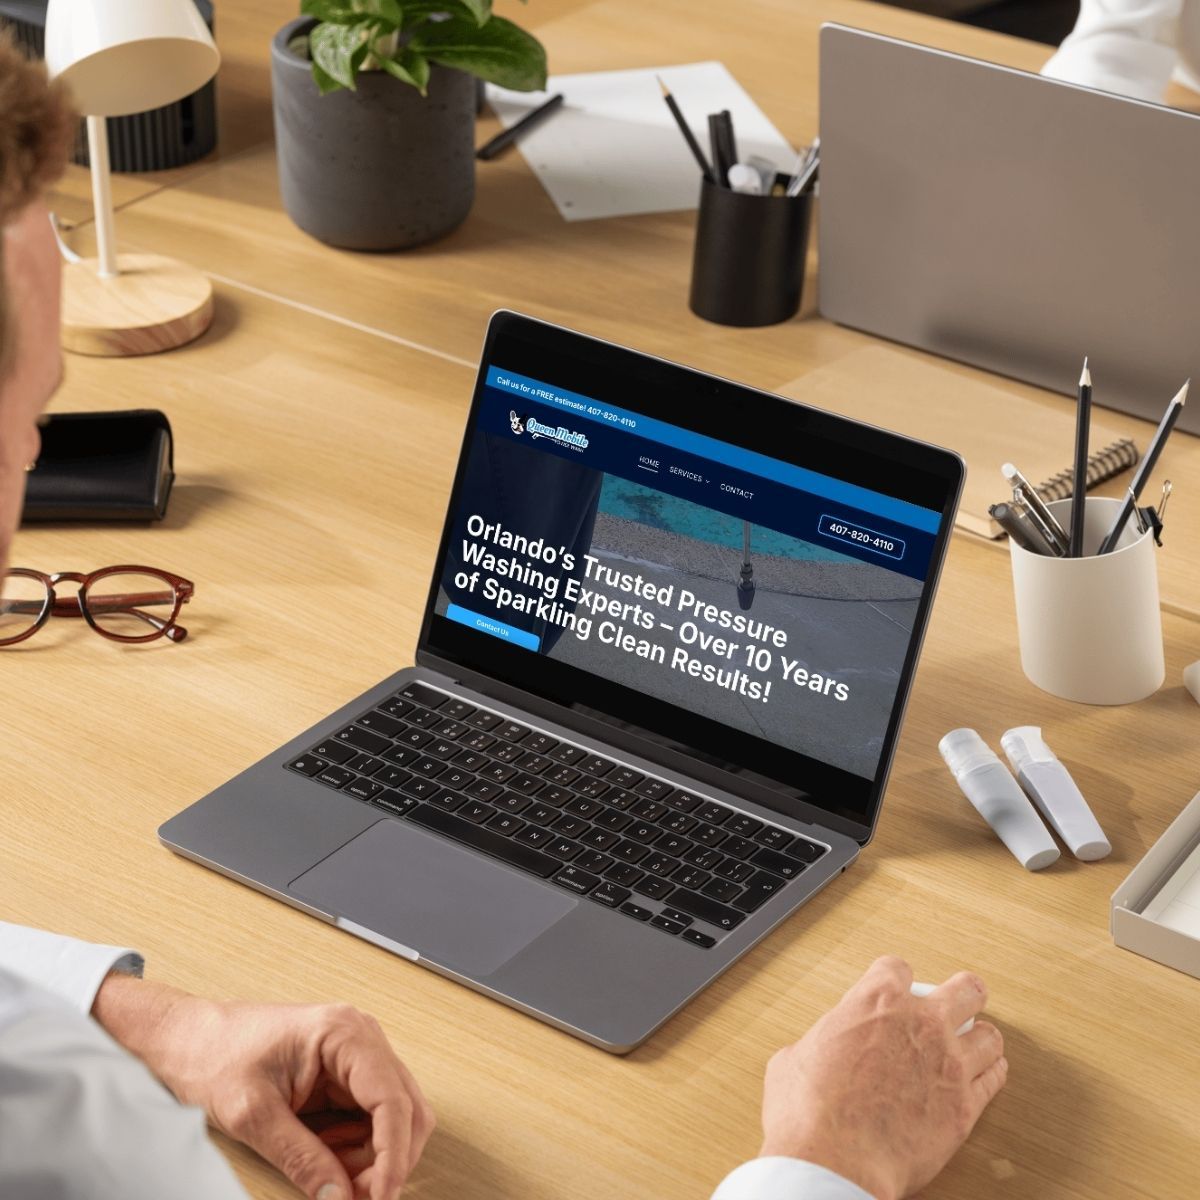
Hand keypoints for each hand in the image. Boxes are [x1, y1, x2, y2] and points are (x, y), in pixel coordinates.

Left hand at [94, 975, 433, 1199]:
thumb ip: (301, 1159)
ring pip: (395, 1117)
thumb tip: (340, 1198)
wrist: (187, 1039)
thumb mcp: (253, 1116)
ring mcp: (356, 1054)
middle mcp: (361, 1038)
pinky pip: (371, 1119)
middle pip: (407, 1108)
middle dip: (388, 1160)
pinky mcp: (345, 1073)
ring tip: (332, 1177)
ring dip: (373, 1157)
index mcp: (344, 1034)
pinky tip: (326, 1158)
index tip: (381, 1197)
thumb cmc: (213, 1056)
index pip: (393, 1100)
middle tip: (358, 1198)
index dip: (393, 1156)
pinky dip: (358, 1149)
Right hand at [758, 956, 1005, 1199]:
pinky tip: (987, 1074)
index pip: (896, 967)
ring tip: (976, 1041)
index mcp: (874, 1002)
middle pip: (965, 990)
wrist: (835, 1161)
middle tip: (958, 1000)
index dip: (894, 976)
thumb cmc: (808, 1112)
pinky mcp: (965, 1106)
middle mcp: (919, 1023)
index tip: (894, 987)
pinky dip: (992, 1074)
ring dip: (981, 1036)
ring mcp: (948, 1063)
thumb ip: (819, 1044)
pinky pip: (995, 1079)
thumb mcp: (794, 1060)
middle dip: (963, 993)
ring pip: (989, 1035)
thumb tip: (816, 1055)